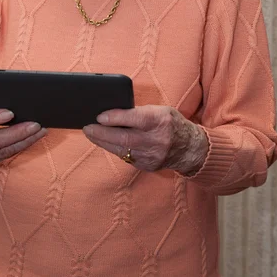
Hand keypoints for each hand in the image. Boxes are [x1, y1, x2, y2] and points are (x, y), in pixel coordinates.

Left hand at [82, 105, 208, 174]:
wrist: (189, 148)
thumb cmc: (171, 123)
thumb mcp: (160, 110)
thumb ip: (139, 111)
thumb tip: (112, 112)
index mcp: (160, 121)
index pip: (135, 119)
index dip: (115, 118)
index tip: (100, 116)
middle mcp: (157, 139)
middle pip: (124, 138)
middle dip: (102, 133)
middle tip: (87, 127)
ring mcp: (152, 155)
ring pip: (122, 150)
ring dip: (103, 142)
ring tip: (90, 133)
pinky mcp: (148, 165)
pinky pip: (126, 157)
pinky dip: (113, 148)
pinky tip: (104, 142)